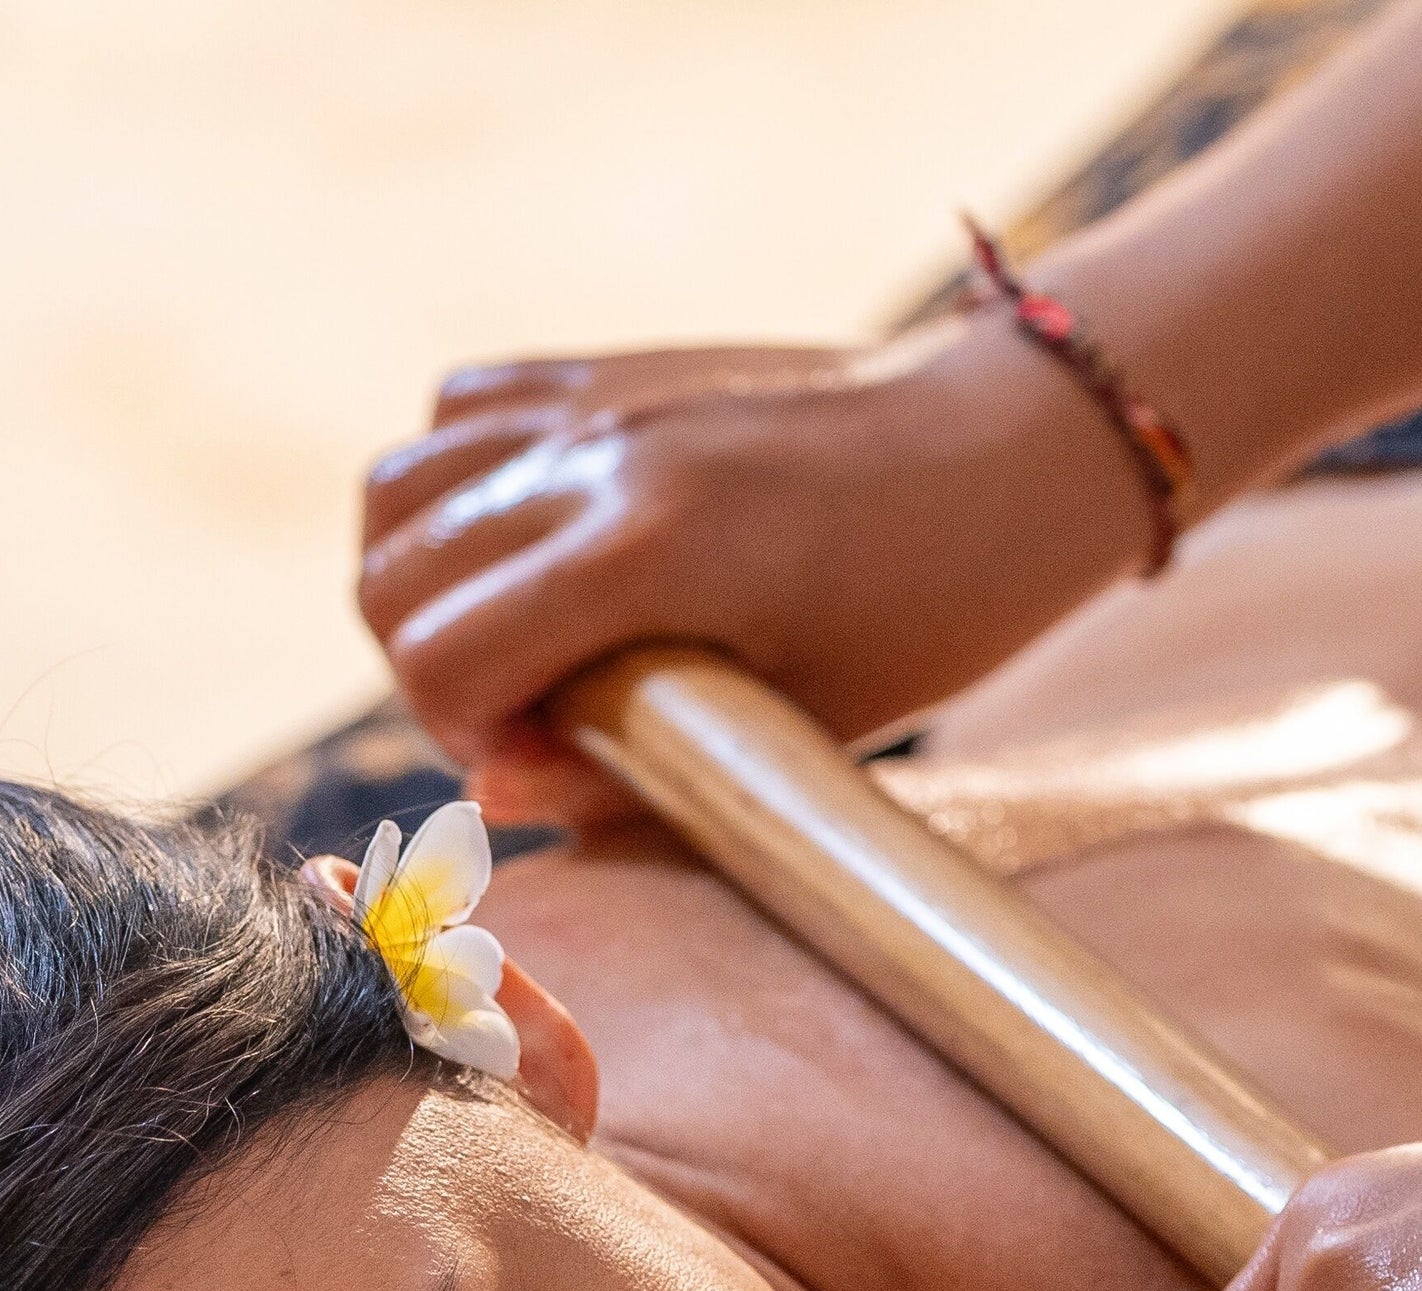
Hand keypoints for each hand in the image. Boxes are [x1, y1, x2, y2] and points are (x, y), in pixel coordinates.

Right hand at [354, 320, 1150, 819]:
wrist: (1029, 437)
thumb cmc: (941, 604)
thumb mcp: (797, 724)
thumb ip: (627, 772)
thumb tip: (493, 790)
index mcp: (646, 550)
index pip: (437, 655)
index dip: (463, 734)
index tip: (542, 757)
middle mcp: (598, 458)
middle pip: (391, 576)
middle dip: (430, 666)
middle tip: (528, 710)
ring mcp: (599, 399)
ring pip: (398, 488)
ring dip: (422, 576)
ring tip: (508, 628)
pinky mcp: (614, 369)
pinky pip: (460, 410)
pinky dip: (453, 484)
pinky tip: (524, 541)